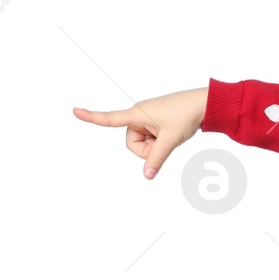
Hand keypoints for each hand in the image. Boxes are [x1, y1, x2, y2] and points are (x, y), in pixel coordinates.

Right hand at [72, 86, 209, 177]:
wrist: (203, 104)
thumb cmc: (185, 115)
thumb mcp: (170, 140)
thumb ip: (156, 158)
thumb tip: (146, 175)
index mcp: (137, 113)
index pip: (110, 118)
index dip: (92, 117)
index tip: (75, 111)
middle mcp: (138, 114)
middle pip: (132, 143)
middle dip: (147, 149)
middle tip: (165, 140)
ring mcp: (146, 118)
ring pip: (142, 143)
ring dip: (154, 145)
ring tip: (170, 134)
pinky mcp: (153, 120)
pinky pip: (150, 138)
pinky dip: (159, 141)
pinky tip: (171, 133)